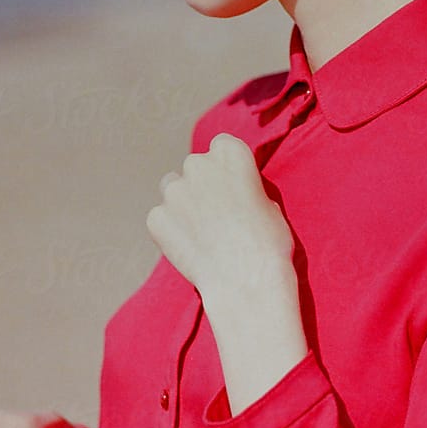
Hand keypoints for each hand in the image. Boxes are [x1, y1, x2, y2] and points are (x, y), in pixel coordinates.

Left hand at [146, 132, 296, 300]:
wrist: (247, 281)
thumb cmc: (269, 244)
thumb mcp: (270, 204)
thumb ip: (245, 188)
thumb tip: (233, 193)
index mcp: (230, 153)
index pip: (220, 146)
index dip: (225, 168)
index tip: (230, 186)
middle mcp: (197, 164)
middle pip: (194, 167)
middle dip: (201, 185)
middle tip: (216, 215)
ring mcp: (173, 191)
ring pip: (172, 189)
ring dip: (182, 203)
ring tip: (201, 232)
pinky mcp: (156, 218)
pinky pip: (160, 218)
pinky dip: (170, 230)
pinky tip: (189, 248)